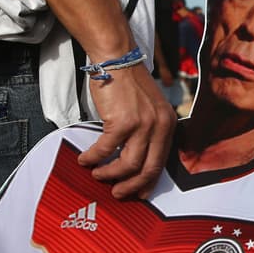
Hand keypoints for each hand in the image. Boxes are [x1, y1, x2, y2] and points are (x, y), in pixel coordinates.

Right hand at [78, 65, 176, 198]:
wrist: (116, 59)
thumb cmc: (128, 83)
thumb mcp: (149, 108)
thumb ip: (148, 131)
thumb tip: (133, 158)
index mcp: (168, 124)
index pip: (162, 162)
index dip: (148, 181)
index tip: (139, 193)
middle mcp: (160, 126)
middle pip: (148, 169)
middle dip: (131, 186)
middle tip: (118, 193)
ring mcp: (142, 125)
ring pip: (128, 164)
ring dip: (110, 174)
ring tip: (98, 175)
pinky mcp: (122, 122)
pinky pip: (105, 150)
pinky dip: (93, 158)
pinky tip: (85, 159)